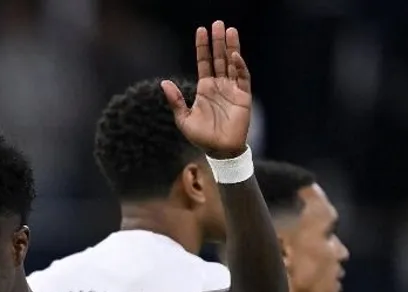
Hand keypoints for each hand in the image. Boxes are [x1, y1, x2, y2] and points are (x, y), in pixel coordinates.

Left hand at [162, 21, 251, 159]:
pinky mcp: (243, 96)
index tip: (201, 30)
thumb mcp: (183, 119)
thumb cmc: (202, 137)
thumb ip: (175, 100)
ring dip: (231, 47)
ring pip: (232, 63)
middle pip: (219, 58)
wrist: (220, 151)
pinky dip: (239, 66)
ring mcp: (232, 89)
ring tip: (230, 30)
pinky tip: (234, 56)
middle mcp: (219, 85)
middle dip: (218, 41)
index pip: (204, 62)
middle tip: (218, 23)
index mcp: (205, 88)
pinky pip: (242, 77)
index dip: (202, 47)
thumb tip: (164, 82)